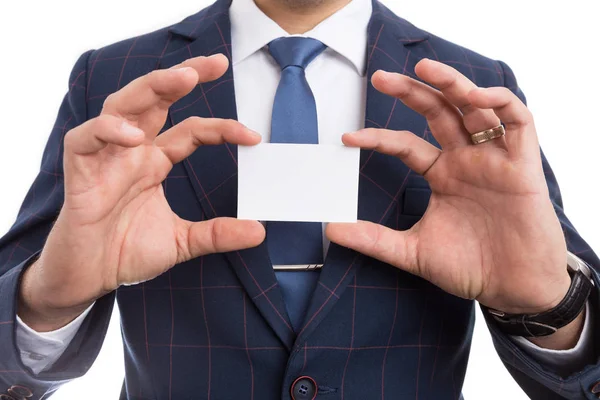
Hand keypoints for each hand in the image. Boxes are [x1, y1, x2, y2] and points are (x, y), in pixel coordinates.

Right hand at [19, 54, 264, 330]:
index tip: (253, 137)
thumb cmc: (126, 252)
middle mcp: (132, 152)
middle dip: (183, 75)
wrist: (89, 277)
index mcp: (155, 162)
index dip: (222, 128)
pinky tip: (134, 136)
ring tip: (183, 78)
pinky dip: (107, 131)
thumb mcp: (182, 242)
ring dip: (151, 87)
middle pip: (155, 100)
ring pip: (122, 106)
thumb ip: (218, 234)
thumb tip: (258, 231)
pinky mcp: (80, 171)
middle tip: (216, 63)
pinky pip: (85, 138)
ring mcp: (106, 158)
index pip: (192, 130)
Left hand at [327, 59, 569, 316]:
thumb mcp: (412, 252)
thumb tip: (331, 229)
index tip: (348, 138)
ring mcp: (493, 159)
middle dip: (411, 90)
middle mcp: (465, 160)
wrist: (514, 289)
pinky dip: (499, 102)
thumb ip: (373, 239)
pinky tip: (474, 97)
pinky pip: (518, 120)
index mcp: (441, 174)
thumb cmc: (470, 267)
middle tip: (380, 78)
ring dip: (452, 84)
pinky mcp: (523, 164)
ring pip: (475, 107)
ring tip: (426, 69)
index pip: (405, 144)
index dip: (377, 137)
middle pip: (437, 112)